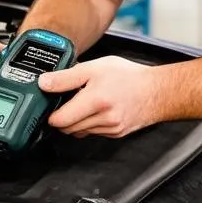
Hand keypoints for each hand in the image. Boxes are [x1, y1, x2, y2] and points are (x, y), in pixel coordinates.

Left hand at [39, 56, 160, 137]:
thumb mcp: (94, 67)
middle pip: (67, 129)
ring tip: (84, 102)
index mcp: (96, 101)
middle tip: (66, 101)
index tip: (51, 105)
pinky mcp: (115, 134)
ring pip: (79, 132)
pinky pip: (93, 132)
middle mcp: (103, 119)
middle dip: (62, 117)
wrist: (157, 91)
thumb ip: (66, 77)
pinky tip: (95, 109)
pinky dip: (89, 123)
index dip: (51, 113)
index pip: (60, 120)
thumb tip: (44, 83)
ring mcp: (110, 129)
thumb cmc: (128, 77)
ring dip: (75, 121)